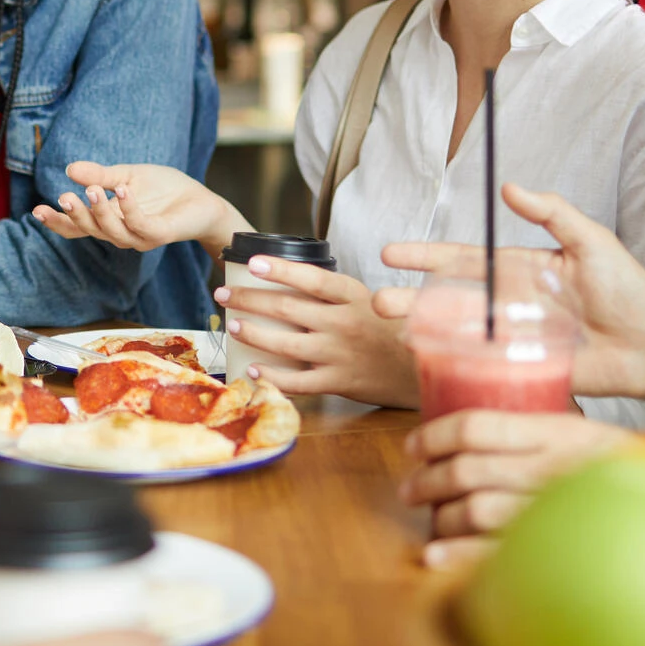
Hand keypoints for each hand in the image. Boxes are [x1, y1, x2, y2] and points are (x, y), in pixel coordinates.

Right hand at [32, 161, 250, 256]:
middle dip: (75, 216)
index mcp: (108, 220)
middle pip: (89, 231)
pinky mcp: (159, 234)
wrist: (200, 199)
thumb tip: (70, 168)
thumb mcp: (126, 175)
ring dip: (99, 211)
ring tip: (91, 189)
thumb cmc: (163, 189)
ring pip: (111, 231)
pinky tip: (123, 191)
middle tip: (63, 197)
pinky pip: (140, 226)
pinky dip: (130, 208)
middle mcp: (119, 233)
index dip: (56, 222)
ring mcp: (139, 237)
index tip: (36, 210)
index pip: (76, 227)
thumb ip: (100, 175)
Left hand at [215, 256, 416, 405]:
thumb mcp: (367, 299)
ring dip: (254, 334)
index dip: (280, 270)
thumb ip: (333, 292)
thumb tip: (289, 276)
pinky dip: (272, 376)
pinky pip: (298, 382)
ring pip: (286, 345)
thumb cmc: (387, 328)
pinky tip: (252, 368)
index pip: (311, 278)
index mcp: (352, 296)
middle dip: (249, 300)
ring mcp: (340, 354)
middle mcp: (344, 323)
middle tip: (223, 294)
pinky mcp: (339, 382)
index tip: (252, 263)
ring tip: (234, 325)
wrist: (421, 368)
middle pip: (288, 309)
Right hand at [373, 183, 644, 401]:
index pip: (463, 261)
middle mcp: (508, 304)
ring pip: (456, 335)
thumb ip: (553, 213)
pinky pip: (482, 369)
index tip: (390, 253)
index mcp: (519, 271)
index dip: (426, 257)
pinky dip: (453, 366)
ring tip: (393, 333)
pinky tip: (427, 365)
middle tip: (377, 301)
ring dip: (422, 333)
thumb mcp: (591, 241)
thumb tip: (510, 188)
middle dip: (410, 300)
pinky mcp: (523, 371)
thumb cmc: (629, 290)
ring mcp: (512, 339)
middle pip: (448, 301)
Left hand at [399, 410, 631, 568]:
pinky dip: (456, 554)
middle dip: (428, 479)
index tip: (414, 445)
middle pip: (468, 470)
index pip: (477, 427)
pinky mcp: (555, 547)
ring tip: (430, 515)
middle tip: (411, 486)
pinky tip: (434, 553)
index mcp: (556, 432)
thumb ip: (531, 426)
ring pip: (474, 510)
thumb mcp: (579, 429)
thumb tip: (468, 425)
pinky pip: (494, 553)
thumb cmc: (616, 465)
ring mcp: (552, 510)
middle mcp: (551, 469)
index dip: (435, 435)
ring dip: (440, 515)